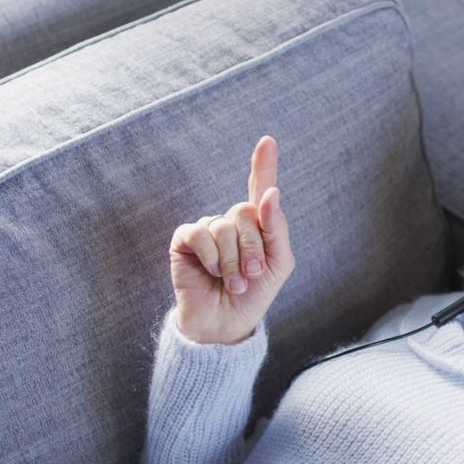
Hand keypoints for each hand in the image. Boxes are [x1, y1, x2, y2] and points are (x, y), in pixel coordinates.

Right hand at [168, 136, 294, 343]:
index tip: (268, 141)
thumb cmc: (255, 293)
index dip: (264, 164)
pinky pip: (200, 235)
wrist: (226, 323)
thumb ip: (277, 229)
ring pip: (224, 227)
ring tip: (235, 283)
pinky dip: (211, 257)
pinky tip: (210, 273)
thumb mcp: (278, 263)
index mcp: (258, 224)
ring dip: (232, 261)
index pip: (260, 188)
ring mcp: (208, 229)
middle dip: (252, 248)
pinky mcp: (185, 240)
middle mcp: (232, 221)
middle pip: (245, 212)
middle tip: (251, 275)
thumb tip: (271, 194)